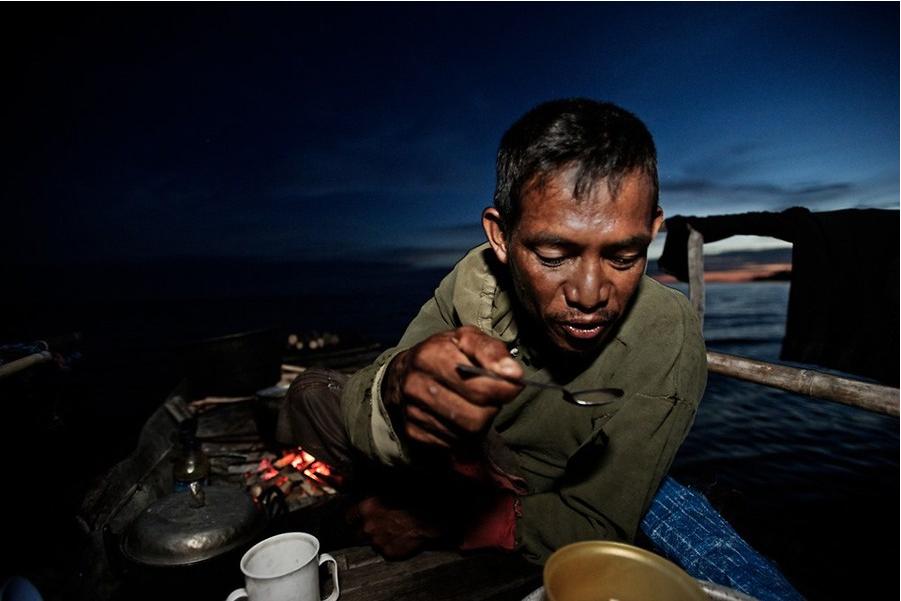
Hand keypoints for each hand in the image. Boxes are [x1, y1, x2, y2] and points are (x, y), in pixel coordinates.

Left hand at [350, 496, 447, 558]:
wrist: (429, 523)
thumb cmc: (414, 506)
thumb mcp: (390, 494)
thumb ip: (373, 499)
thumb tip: (365, 501)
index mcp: (368, 507)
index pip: (349, 516)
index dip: (354, 518)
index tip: (355, 519)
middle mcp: (369, 526)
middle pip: (357, 533)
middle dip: (365, 530)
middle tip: (379, 527)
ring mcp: (377, 541)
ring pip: (372, 543)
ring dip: (379, 539)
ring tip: (394, 532)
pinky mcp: (387, 553)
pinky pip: (384, 551)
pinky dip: (389, 547)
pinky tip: (399, 539)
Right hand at [382, 325, 522, 449]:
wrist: (405, 371)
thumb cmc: (444, 352)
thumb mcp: (468, 338)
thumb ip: (492, 351)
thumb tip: (513, 374)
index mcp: (430, 356)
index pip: (479, 386)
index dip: (504, 390)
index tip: (513, 385)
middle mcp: (416, 386)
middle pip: (474, 417)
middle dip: (493, 408)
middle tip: (493, 397)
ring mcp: (412, 412)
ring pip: (466, 434)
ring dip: (481, 422)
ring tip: (478, 405)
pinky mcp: (413, 432)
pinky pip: (452, 444)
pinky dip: (464, 434)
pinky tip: (461, 416)